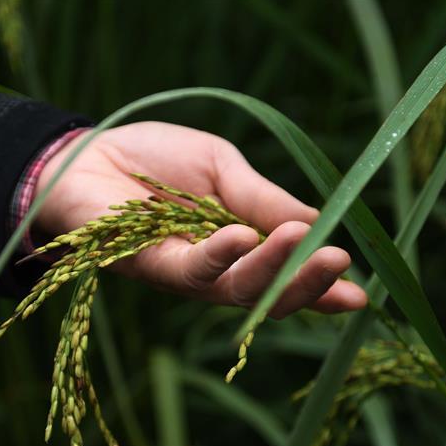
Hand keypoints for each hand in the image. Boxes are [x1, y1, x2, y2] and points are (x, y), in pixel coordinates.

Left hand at [34, 122, 366, 318]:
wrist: (87, 153)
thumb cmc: (154, 160)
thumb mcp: (221, 168)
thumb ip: (262, 199)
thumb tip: (316, 223)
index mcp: (240, 246)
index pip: (286, 274)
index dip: (321, 287)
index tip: (358, 291)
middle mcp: (216, 270)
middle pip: (268, 292)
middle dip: (307, 282)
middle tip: (341, 266)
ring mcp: (184, 274)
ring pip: (236, 288)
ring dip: (272, 269)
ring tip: (304, 244)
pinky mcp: (149, 266)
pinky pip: (191, 269)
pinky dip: (220, 253)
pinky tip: (240, 237)